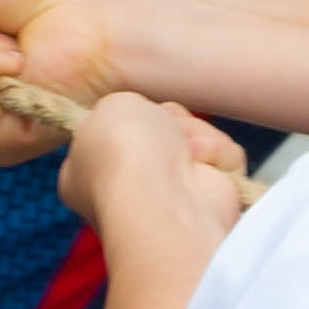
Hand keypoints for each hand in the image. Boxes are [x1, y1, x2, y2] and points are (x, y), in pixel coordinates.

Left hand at [54, 91, 252, 274]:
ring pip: (197, 140)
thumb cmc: (126, 151)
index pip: (109, 133)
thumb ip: (124, 107)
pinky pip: (222, 159)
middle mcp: (127, 187)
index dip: (125, 117)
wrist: (164, 196)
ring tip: (188, 152)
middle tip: (165, 129)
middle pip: (161, 130)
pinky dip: (217, 156)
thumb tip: (144, 121)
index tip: (125, 117)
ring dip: (196, 135)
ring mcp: (171, 197)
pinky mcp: (210, 202)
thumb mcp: (111, 106)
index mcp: (86, 170)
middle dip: (170, 121)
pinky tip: (204, 166)